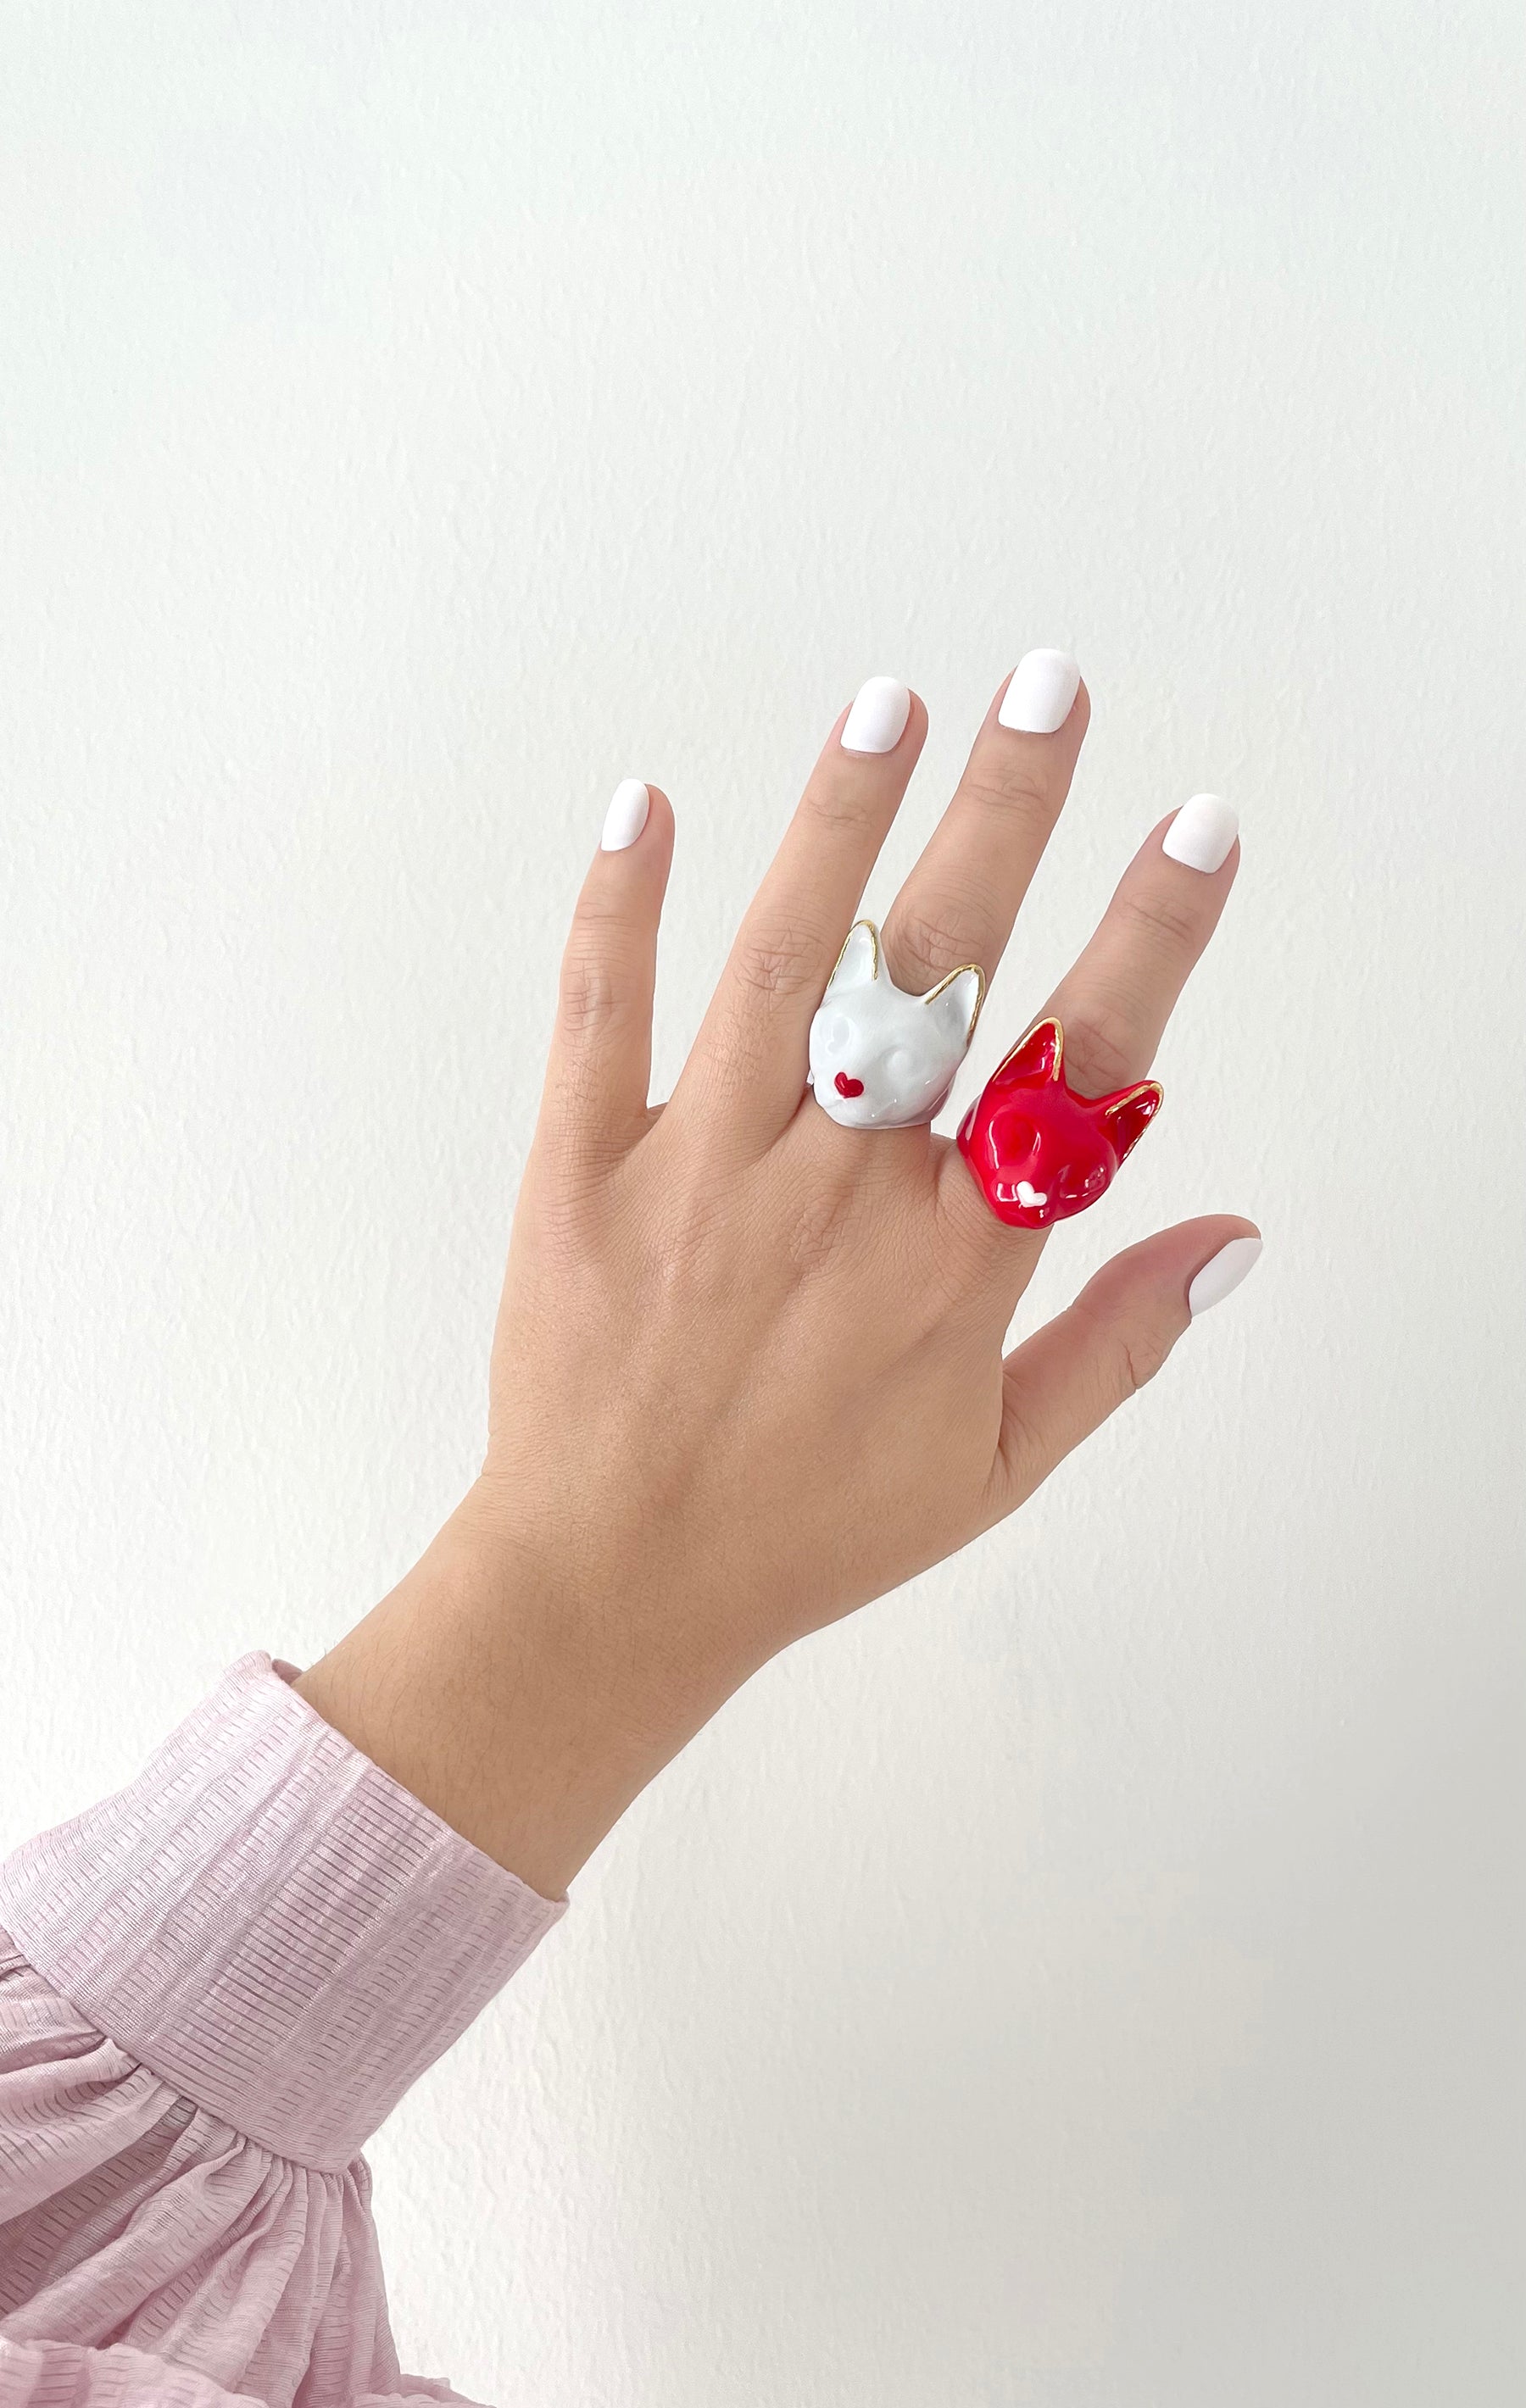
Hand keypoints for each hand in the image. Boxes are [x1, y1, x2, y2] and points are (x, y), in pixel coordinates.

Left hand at [297, 663, 1257, 1895]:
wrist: (613, 1587)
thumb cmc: (808, 1530)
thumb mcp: (995, 1466)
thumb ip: (1117, 1341)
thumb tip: (1227, 1234)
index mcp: (952, 1260)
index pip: (1078, 1062)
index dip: (1149, 935)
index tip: (1196, 831)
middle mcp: (838, 1191)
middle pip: (941, 970)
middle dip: (1004, 815)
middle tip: (1051, 689)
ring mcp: (703, 1166)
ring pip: (785, 961)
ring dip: (839, 823)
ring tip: (891, 706)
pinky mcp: (583, 1168)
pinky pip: (602, 1015)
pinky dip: (621, 908)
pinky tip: (649, 805)